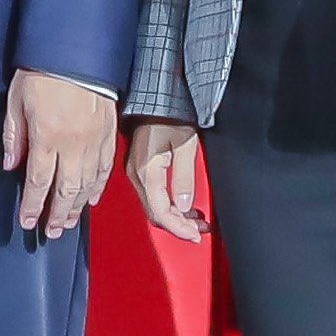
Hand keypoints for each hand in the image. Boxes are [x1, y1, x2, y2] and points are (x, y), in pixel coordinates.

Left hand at [3, 72, 119, 240]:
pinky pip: (104, 169)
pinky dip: (98, 188)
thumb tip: (11, 166)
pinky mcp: (108, 135)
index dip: (32, 205)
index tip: (27, 222)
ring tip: (68, 223)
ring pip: (87, 184)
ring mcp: (94, 141)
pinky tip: (91, 200)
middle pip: (66, 190)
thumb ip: (14, 135)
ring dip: (77, 207)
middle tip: (51, 232)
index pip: (38, 181)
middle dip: (57, 214)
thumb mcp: (16, 99)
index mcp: (47, 136)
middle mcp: (73, 144)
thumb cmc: (41, 71)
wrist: (77, 52)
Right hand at [123, 116, 209, 242]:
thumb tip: (185, 206)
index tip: (196, 235)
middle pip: (155, 214)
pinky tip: (183, 208)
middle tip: (200, 230)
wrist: (156, 99)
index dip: (179, 228)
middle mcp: (136, 175)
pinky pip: (152, 197)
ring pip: (153, 208)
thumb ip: (185, 178)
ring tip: (196, 221)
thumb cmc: (170, 116)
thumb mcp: (186, 145)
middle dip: (179, 226)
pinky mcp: (139, 170)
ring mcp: (135, 173)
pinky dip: (167, 207)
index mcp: (146, 170)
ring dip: (174, 218)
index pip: (161, 211)